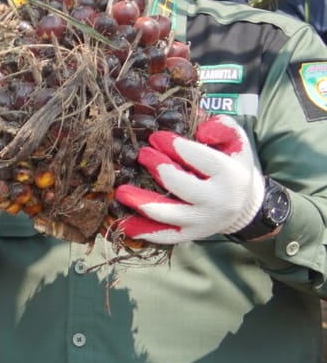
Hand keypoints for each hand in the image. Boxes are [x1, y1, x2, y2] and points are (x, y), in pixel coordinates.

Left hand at [114, 115, 263, 245]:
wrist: (241, 204)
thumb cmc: (230, 165)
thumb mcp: (235, 141)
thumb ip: (223, 127)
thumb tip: (202, 131)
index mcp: (230, 176)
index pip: (201, 159)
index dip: (176, 146)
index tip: (155, 137)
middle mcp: (216, 202)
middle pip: (181, 186)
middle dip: (159, 168)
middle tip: (142, 154)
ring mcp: (202, 222)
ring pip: (168, 215)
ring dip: (142, 203)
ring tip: (121, 192)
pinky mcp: (190, 235)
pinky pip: (164, 235)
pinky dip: (143, 230)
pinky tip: (123, 222)